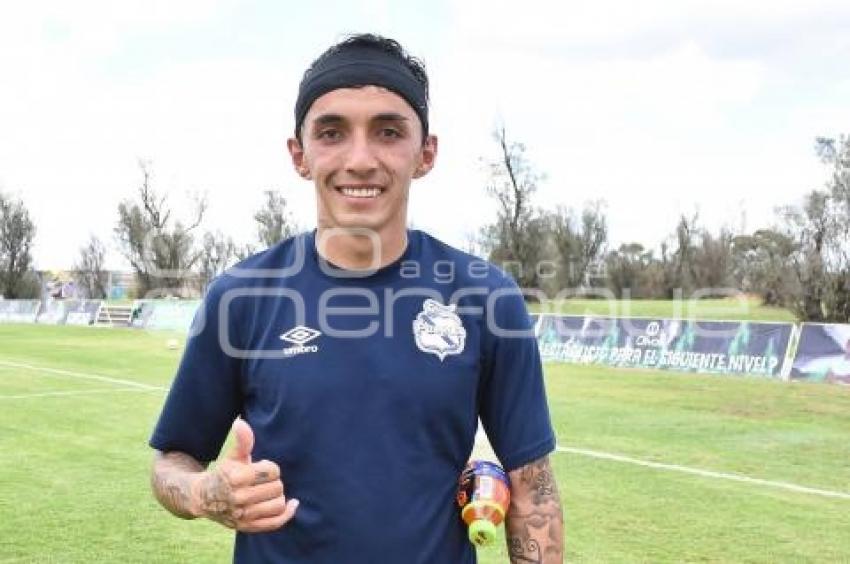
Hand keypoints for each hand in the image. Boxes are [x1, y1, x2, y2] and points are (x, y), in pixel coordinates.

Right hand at [191, 418, 298, 532]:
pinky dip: (287, 513)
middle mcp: (240, 498)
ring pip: (278, 504)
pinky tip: (292, 504)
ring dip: (278, 496)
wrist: (204, 498)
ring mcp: (244, 515)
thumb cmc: (224, 474)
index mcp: (237, 478)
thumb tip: (240, 422)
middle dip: (274, 482)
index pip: (272, 471)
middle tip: (262, 481)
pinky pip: (275, 523)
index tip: (260, 468)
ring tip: (269, 491)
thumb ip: (242, 441)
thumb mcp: (233, 457)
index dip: (270, 468)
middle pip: (277, 487)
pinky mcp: (248, 527)